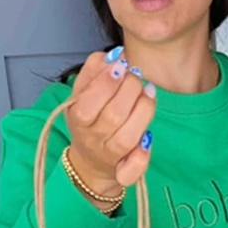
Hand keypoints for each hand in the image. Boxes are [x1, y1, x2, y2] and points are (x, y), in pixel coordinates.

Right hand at [62, 48, 156, 201]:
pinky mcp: (124, 171)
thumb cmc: (89, 118)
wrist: (90, 159)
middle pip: (114, 115)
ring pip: (128, 137)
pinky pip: (133, 170)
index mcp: (78, 116)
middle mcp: (93, 138)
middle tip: (136, 77)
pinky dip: (142, 156)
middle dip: (131, 89)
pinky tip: (148, 138)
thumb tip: (111, 56)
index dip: (109, 81)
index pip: (91, 100)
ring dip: (144, 111)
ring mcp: (110, 156)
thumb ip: (93, 69)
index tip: (121, 65)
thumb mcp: (83, 91)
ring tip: (148, 92)